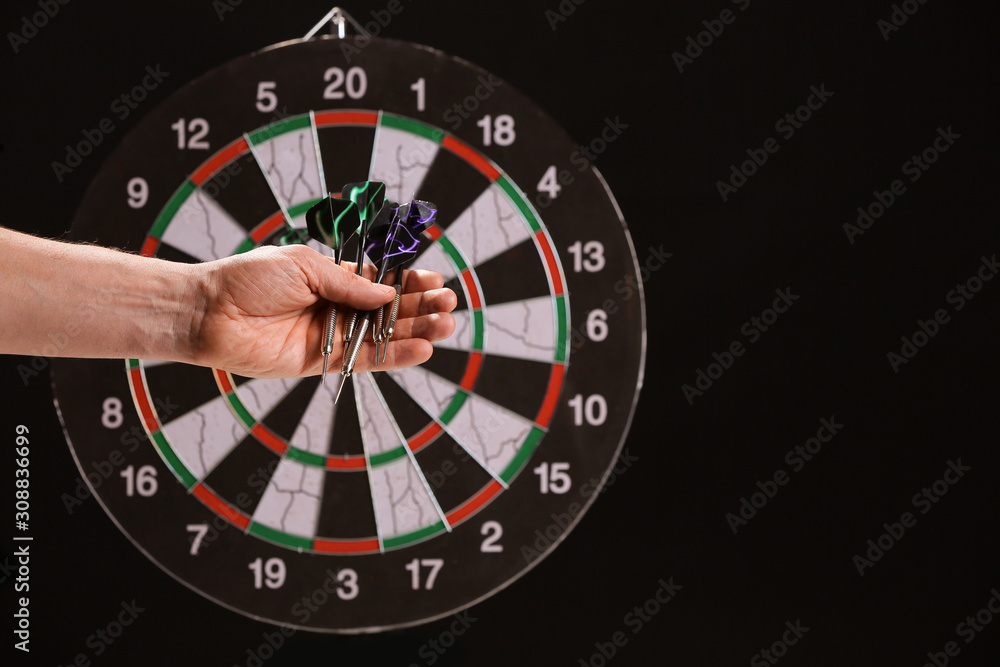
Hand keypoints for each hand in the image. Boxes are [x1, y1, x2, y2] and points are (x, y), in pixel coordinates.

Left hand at [190, 244, 455, 377]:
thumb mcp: (304, 266)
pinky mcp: (322, 362)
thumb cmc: (249, 279)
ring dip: (416, 331)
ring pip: (383, 336)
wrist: (210, 312)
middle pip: (389, 310)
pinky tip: (421, 350)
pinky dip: (393, 357)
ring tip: (446, 326)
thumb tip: (387, 295)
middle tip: (449, 304)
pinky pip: (365, 360)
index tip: (435, 280)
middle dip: (421, 306)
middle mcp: (336, 307)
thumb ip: (348, 284)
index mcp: (332, 278)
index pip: (380, 282)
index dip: (409, 283)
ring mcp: (331, 335)